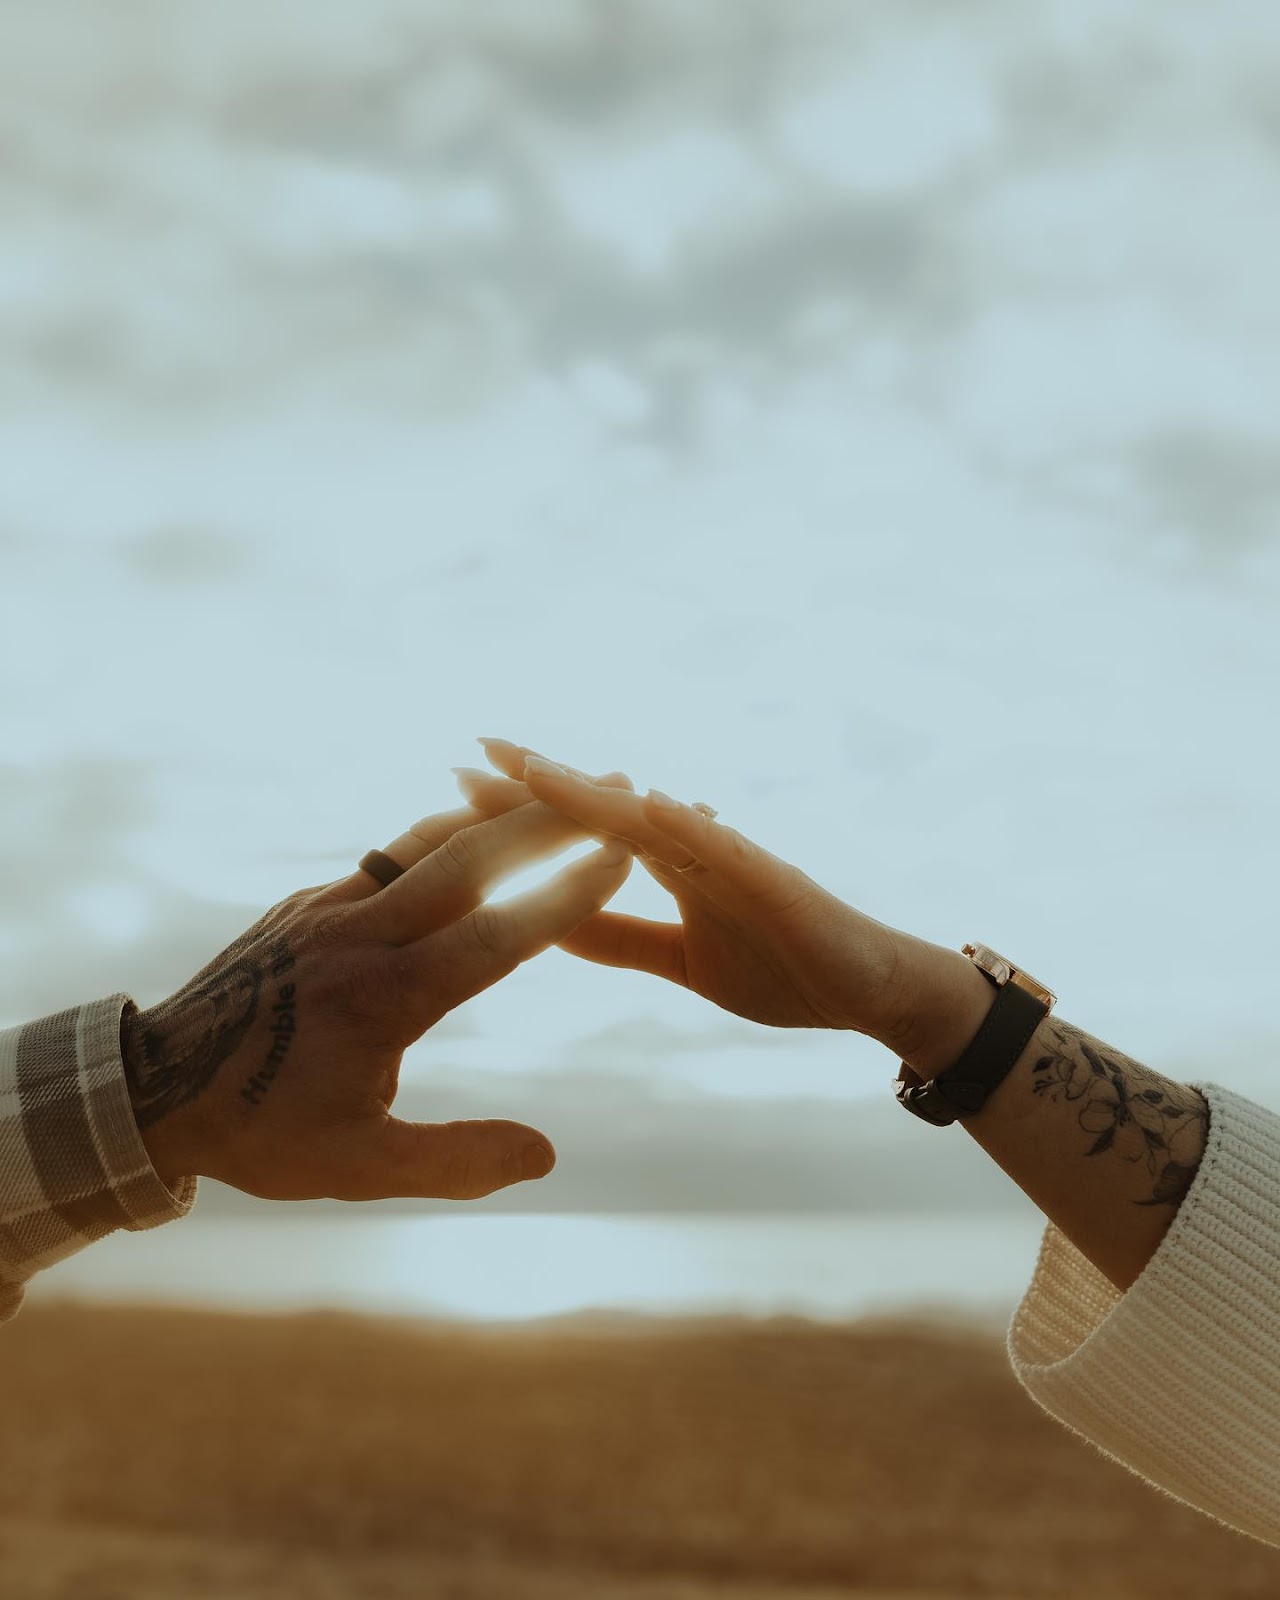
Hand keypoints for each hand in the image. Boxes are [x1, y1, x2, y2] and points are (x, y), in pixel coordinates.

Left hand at [122, 797, 630, 1200]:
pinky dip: (446, 834)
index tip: (622, 858)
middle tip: (617, 787)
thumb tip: (548, 1154)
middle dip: (551, 820)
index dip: (565, 895)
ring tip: (560, 787)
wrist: (154, 1086)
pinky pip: (390, 856)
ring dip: (500, 813)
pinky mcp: (309, 902)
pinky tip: (478, 826)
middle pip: (470, 857)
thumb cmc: (262, 1132)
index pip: (496, 934)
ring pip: (428, 842)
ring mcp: (329, 909)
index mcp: (384, 998)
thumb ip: (455, 1162)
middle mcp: (360, 936)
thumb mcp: (358, 1169)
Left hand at [454, 739, 929, 1050]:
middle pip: (605, 808)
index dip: (525, 807)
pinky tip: (651, 808)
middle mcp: (696, 850)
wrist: (872, 996)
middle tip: (472, 749)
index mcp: (669, 868)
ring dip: (595, 794)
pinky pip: (732, 853)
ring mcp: (738, 860)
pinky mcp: (780, 884)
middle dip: (541, 781)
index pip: (585, 830)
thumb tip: (546, 925)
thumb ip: (621, 938)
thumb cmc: (784, 971)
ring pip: (655, 820)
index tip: (457, 783)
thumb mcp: (681, 962)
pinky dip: (691, 829)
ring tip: (537, 770)